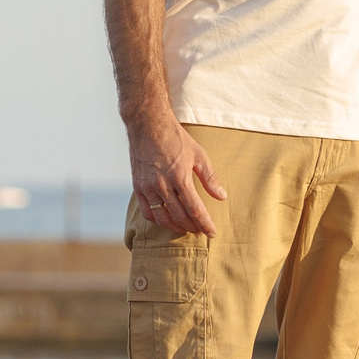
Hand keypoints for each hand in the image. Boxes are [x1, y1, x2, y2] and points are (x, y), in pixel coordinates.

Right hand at [128, 115, 224, 236]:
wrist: (148, 125)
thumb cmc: (176, 138)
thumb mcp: (199, 154)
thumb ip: (210, 178)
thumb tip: (221, 196)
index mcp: (179, 177)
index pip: (195, 209)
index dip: (205, 224)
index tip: (212, 233)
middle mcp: (162, 185)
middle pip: (179, 217)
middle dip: (192, 227)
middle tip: (201, 231)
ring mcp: (147, 187)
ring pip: (161, 218)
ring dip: (175, 227)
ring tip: (186, 228)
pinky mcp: (137, 186)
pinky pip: (146, 211)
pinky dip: (158, 220)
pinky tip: (167, 219)